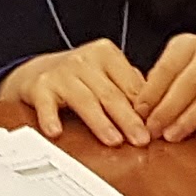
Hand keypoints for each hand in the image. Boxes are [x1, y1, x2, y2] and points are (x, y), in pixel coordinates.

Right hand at [0, 41, 159, 147]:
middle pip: (111, 94)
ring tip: (113, 140)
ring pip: (84, 100)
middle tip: (141, 139)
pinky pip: (46, 104)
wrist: (37, 71)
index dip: (144, 109)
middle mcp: (84, 60)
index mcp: (106, 54)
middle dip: (128, 119)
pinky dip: (51, 118)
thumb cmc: (80, 77)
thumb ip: (130, 89)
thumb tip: (158, 114)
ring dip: (100, 122)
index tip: (156, 129)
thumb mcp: (107, 74)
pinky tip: (56, 131)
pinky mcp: (40, 87)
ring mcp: (61, 73)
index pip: (130, 85)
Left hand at [140, 34, 195, 141]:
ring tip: (174, 136)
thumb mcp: (175, 67)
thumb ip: (157, 84)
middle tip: (153, 131)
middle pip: (188, 83)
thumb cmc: (195, 71)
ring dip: (190, 118)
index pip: (166, 69)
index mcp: (187, 45)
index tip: (138, 114)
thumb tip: (136, 111)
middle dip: (167, 109)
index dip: (151, 93)